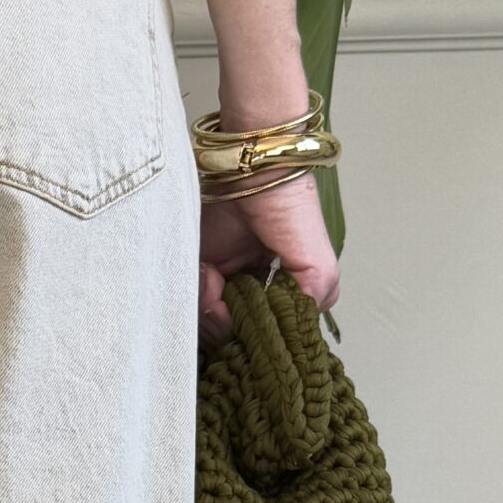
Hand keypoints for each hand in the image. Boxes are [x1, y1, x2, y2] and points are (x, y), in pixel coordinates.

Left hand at [198, 170, 340, 342]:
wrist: (250, 166)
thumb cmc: (287, 204)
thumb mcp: (316, 261)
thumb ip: (314, 299)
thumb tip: (297, 333)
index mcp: (281, 291)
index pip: (267, 334)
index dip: (257, 336)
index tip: (254, 322)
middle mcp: (250, 289)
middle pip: (232, 333)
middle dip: (228, 324)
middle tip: (226, 300)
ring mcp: (221, 278)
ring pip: (206, 321)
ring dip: (208, 305)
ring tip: (214, 276)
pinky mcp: (195, 265)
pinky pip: (186, 297)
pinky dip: (193, 288)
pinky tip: (204, 269)